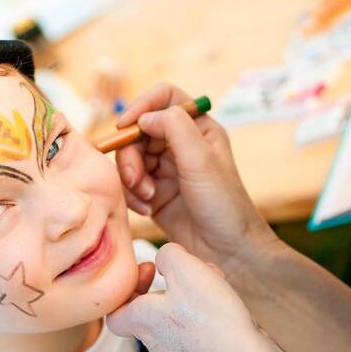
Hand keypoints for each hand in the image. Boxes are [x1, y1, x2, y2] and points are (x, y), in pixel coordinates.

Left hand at [108, 243, 265, 351]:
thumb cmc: (213, 318)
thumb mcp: (186, 268)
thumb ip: (168, 255)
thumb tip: (164, 258)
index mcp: (143, 321)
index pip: (113, 314)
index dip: (125, 291)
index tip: (150, 272)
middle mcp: (156, 345)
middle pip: (150, 314)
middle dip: (167, 289)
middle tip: (186, 275)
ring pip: (177, 325)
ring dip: (191, 302)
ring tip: (215, 286)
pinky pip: (198, 341)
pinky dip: (208, 323)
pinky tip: (228, 312)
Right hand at [115, 83, 279, 278]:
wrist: (225, 253)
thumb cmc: (223, 206)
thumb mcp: (201, 161)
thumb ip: (175, 129)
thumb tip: (144, 116)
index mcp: (198, 129)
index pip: (164, 99)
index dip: (142, 106)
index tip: (125, 126)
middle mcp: (180, 145)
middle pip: (139, 131)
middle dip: (132, 155)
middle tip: (135, 179)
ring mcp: (165, 169)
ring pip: (130, 157)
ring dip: (132, 177)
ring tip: (146, 197)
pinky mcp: (153, 192)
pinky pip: (129, 182)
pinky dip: (132, 195)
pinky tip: (147, 209)